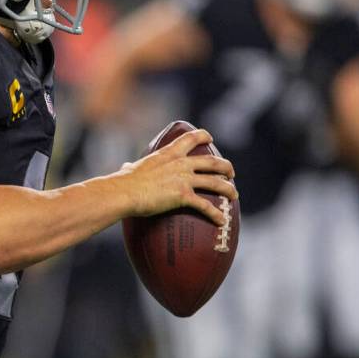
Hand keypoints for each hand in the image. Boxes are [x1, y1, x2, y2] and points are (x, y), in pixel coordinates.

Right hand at [117, 129, 236, 224]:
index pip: (190, 138)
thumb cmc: (124, 181)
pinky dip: (215, 214)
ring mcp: (184, 179)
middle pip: (211, 162)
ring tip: (234, 195)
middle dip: (225, 166)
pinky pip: (205, 205)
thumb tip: (125, 167)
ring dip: (227, 188)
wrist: (125, 191)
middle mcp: (180, 164)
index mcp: (168, 154)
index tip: (210, 138)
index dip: (203, 136)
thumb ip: (132, 166)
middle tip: (231, 172)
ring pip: (215, 182)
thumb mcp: (131, 168)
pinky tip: (221, 221)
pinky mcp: (183, 196)